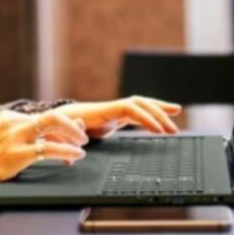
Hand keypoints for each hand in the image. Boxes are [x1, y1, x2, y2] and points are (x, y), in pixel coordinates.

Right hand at [0, 109, 88, 182]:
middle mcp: (13, 122)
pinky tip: (75, 155)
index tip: (72, 135)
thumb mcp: (8, 141)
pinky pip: (49, 148)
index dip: (62, 127)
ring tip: (81, 146)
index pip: (43, 117)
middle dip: (71, 125)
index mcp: (10, 117)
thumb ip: (33, 136)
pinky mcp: (17, 153)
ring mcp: (15, 136)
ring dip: (72, 135)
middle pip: (51, 116)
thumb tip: (61, 132)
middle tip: (82, 137)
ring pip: (53, 126)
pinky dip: (66, 150)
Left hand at [53, 96, 182, 139]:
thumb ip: (70, 130)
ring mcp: (115, 112)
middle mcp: (111, 108)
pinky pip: (139, 113)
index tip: (158, 131)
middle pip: (140, 103)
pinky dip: (152, 115)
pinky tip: (165, 118)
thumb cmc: (59, 127)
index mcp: (102, 111)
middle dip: (158, 114)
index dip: (145, 118)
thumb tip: (78, 129)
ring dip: (159, 109)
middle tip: (173, 130)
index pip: (129, 109)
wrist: (56, 122)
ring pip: (142, 105)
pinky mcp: (116, 118)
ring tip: (177, 113)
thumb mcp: (63, 130)